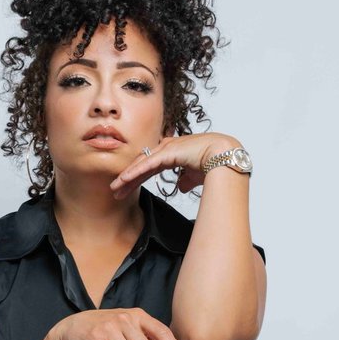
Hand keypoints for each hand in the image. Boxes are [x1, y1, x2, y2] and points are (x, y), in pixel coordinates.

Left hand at [109, 133, 241, 199]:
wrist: (224, 157)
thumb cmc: (214, 164)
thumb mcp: (195, 175)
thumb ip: (186, 180)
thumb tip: (181, 187)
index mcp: (173, 153)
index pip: (149, 167)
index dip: (137, 178)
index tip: (126, 189)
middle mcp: (167, 148)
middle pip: (141, 165)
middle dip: (128, 179)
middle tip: (115, 191)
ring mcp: (167, 148)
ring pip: (141, 164)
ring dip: (127, 177)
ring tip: (114, 188)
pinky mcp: (168, 152)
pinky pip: (147, 164)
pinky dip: (135, 172)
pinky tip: (124, 180)